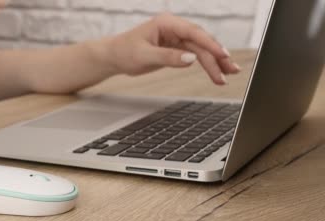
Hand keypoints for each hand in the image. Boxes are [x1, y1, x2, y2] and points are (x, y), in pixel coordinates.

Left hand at [101, 13, 240, 84]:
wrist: (113, 56)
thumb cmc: (124, 52)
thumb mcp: (144, 56)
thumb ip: (167, 57)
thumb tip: (191, 59)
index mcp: (166, 23)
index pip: (193, 32)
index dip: (210, 44)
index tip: (223, 55)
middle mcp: (174, 28)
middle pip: (201, 41)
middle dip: (217, 56)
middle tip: (229, 71)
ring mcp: (176, 37)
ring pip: (201, 49)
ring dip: (215, 62)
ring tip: (229, 75)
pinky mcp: (176, 48)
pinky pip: (195, 54)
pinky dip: (206, 64)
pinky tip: (217, 72)